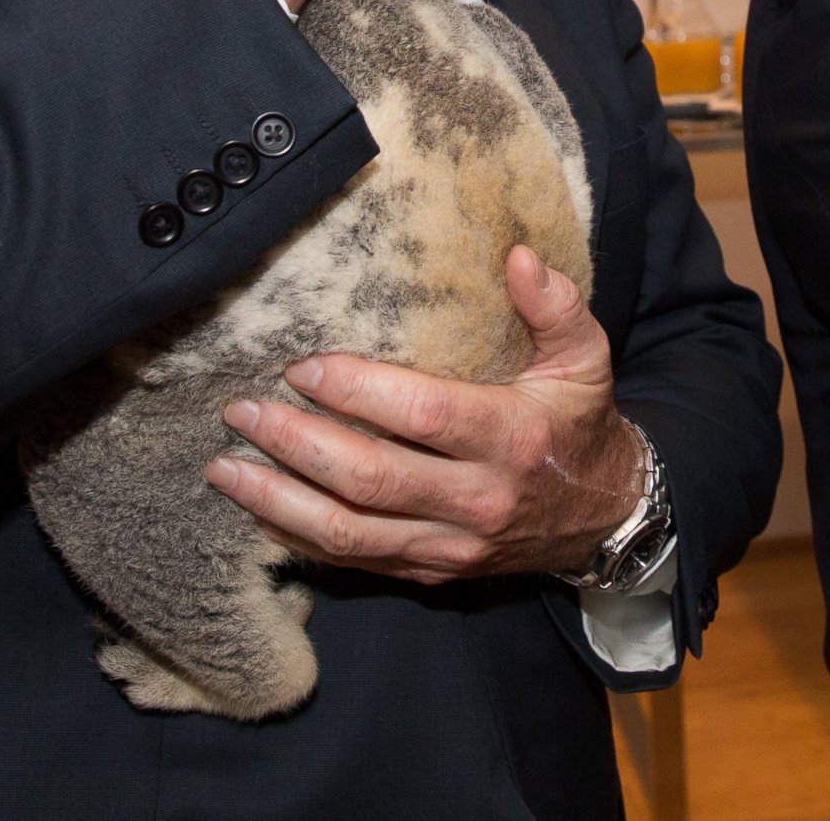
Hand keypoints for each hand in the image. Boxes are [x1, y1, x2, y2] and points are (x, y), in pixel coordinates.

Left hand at [204, 246, 642, 582]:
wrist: (604, 517)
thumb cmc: (579, 423)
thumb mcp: (586, 357)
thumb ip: (555, 305)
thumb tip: (518, 256)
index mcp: (512, 437)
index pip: (421, 416)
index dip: (356, 393)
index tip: (303, 366)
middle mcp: (478, 500)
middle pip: (369, 480)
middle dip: (296, 445)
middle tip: (242, 412)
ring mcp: (451, 545)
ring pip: (349, 532)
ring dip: (278, 501)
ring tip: (225, 468)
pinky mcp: (431, 572)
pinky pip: (354, 562)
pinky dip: (299, 540)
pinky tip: (258, 512)